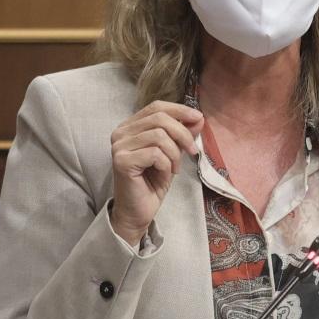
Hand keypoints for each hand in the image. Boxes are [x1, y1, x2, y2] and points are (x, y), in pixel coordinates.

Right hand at [109, 101, 202, 244]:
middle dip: (183, 134)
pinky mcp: (121, 161)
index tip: (199, 118)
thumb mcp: (173, 154)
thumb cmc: (153, 182)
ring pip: (159, 136)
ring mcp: (119, 146)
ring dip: (175, 154)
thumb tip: (199, 118)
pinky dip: (166, 165)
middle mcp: (120, 133)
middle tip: (193, 151)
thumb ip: (182, 134)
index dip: (180, 110)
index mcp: (130, 127)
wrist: (139, 211)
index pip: (156, 107)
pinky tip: (164, 175)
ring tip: (174, 168)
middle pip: (160, 119)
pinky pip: (155, 154)